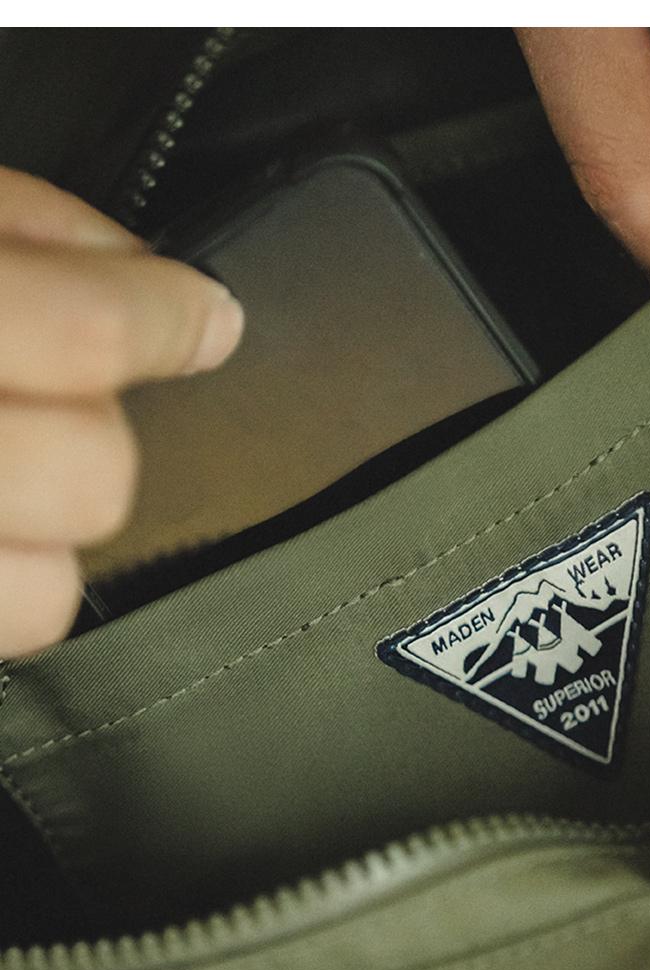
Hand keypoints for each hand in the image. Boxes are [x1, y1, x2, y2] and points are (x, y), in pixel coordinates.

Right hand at [0, 167, 243, 656]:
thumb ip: (38, 228)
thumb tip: (152, 275)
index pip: (89, 332)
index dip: (169, 320)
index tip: (207, 318)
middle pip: (93, 481)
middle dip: (103, 441)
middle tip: (64, 409)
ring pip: (46, 601)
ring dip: (51, 547)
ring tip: (11, 495)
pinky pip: (6, 639)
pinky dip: (9, 592)